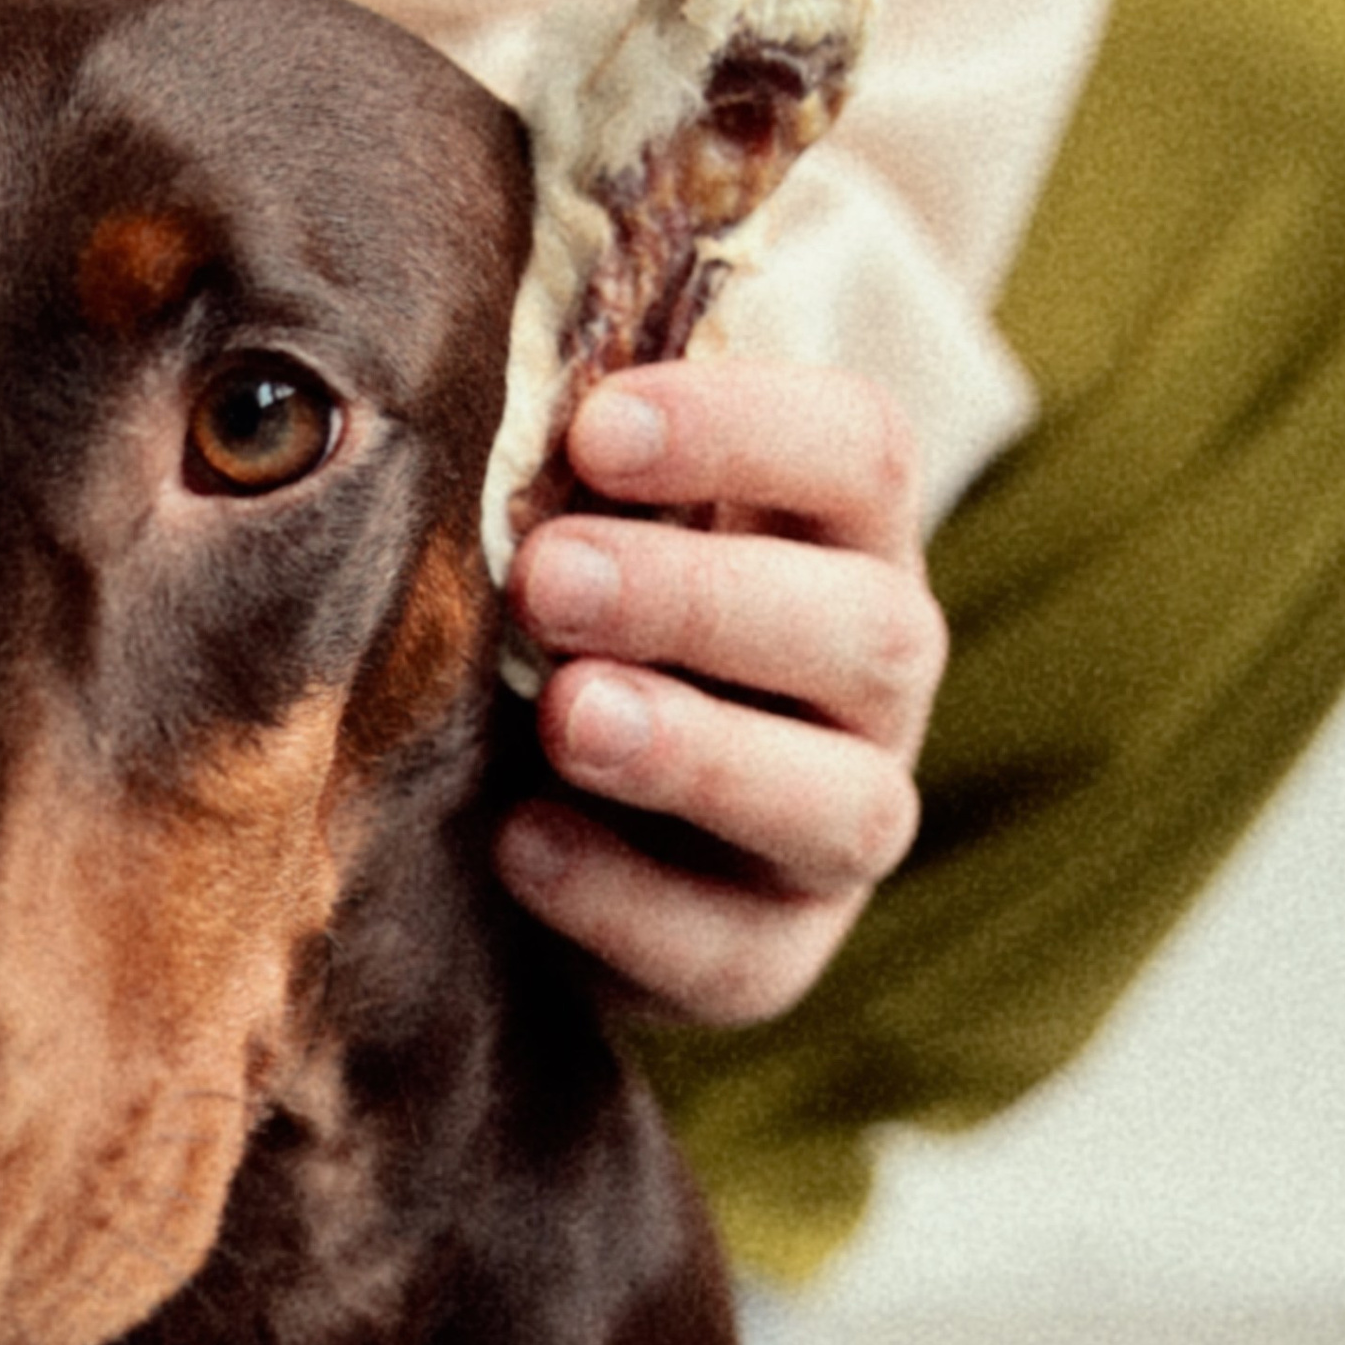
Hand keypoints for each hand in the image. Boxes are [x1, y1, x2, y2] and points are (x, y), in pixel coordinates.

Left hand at [495, 358, 946, 1025]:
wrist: (541, 810)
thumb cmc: (563, 608)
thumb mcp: (576, 517)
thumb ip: (564, 465)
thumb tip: (470, 390)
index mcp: (844, 535)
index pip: (861, 453)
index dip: (744, 431)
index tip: (597, 429)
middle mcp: (874, 680)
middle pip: (863, 629)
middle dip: (701, 601)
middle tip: (549, 579)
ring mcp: (840, 824)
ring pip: (840, 803)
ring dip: (699, 755)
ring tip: (568, 716)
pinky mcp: (773, 954)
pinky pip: (736, 953)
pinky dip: (627, 903)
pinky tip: (522, 843)